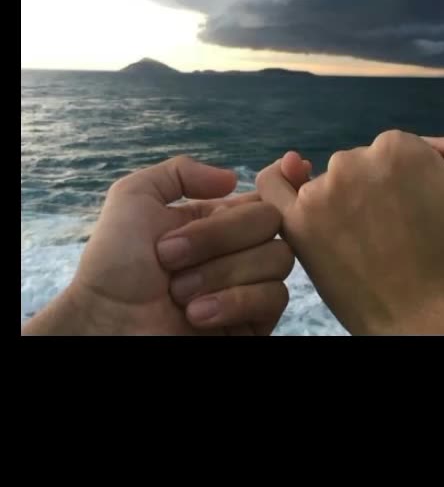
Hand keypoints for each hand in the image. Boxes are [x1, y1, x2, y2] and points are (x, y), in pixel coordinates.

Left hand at [23, 156, 291, 335]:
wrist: (107, 322)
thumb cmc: (115, 262)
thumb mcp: (134, 197)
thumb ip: (180, 172)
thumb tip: (234, 178)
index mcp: (218, 219)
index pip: (265, 194)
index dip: (285, 179)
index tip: (293, 165)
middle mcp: (239, 249)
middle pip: (272, 220)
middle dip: (219, 236)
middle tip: (169, 256)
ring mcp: (249, 285)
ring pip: (277, 259)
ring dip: (220, 273)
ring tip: (178, 293)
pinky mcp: (254, 321)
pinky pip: (272, 298)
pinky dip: (233, 301)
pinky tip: (197, 314)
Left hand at [256, 131, 443, 335]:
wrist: (430, 315)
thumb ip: (440, 154)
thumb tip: (418, 145)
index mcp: (398, 148)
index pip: (387, 155)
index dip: (396, 187)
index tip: (405, 213)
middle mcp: (356, 161)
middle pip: (354, 168)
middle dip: (367, 193)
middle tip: (385, 232)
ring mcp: (323, 191)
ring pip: (323, 184)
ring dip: (336, 203)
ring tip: (359, 241)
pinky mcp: (299, 222)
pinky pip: (271, 186)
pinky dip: (278, 181)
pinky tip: (291, 194)